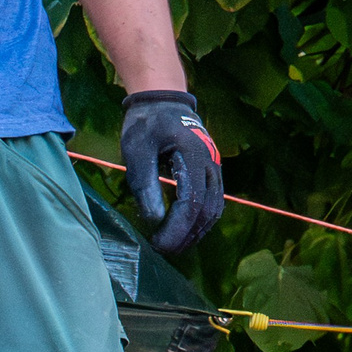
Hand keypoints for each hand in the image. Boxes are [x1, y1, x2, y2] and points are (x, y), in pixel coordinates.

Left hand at [120, 88, 222, 254]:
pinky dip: (200, 220)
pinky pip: (212, 201)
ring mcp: (214, 168)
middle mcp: (211, 164)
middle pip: (207, 210)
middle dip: (187, 235)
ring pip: (214, 209)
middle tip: (164, 250)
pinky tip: (184, 231)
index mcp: (194, 156)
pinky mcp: (211, 172)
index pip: (191, 202)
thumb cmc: (146, 124)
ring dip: (196, 231)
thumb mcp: (137, 149)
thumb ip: (145, 183)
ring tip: (173, 246)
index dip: (177, 228)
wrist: (163, 101)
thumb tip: (153, 219)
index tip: (158, 243)